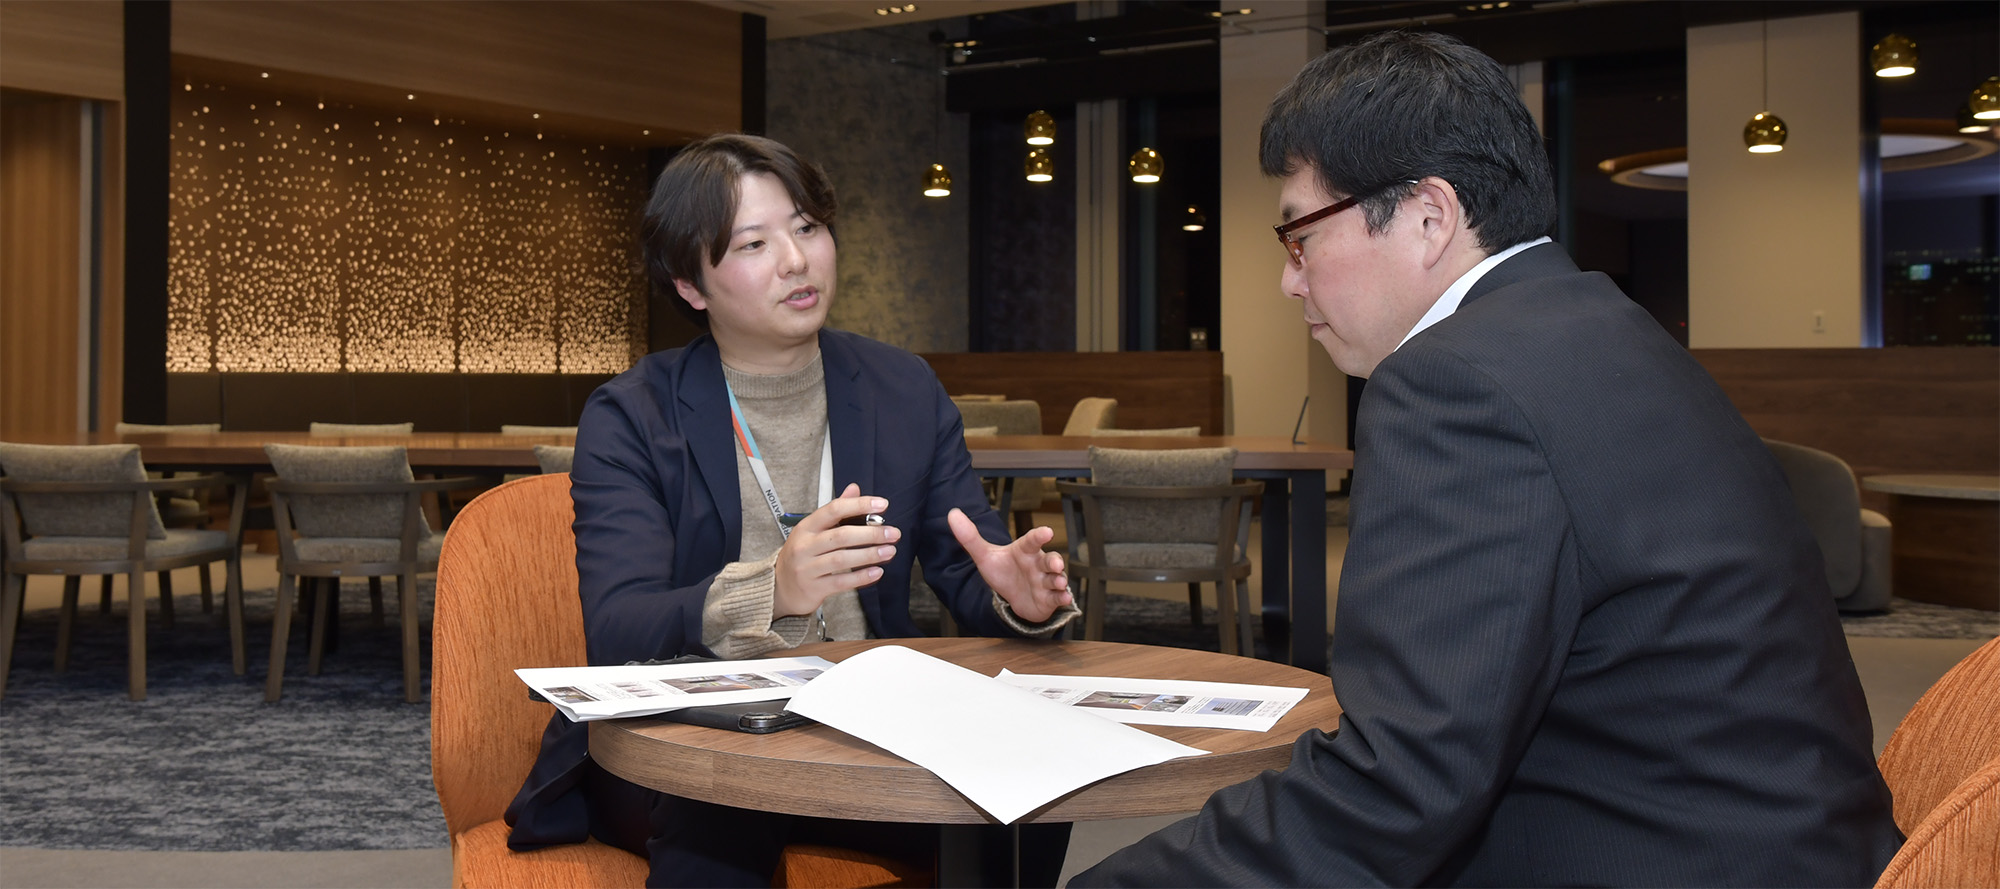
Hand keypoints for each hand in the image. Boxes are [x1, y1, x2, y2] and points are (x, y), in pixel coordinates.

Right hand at [772, 484, 899, 618]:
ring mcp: (807, 568)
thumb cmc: (802, 555)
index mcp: (806, 527)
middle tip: (893, 533)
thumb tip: (855, 488)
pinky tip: (877, 571)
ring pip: (842, 559)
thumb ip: (835, 511)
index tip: (882, 505)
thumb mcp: (813, 530)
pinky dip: (861, 577)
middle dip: (871, 533)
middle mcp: (804, 546)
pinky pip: (841, 582)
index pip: (834, 509)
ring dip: (870, 554)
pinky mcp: (813, 588)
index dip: (859, 505)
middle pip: (841, 536)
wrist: (779, 588)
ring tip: (890, 551)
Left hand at [947, 508, 1072, 622]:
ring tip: (1060, 582)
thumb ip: (970, 538)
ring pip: (1056, 578)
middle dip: (1055, 562)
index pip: (1032, 541)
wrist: (1013, 598)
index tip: (1047, 532)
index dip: (1039, 536)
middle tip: (1055, 564)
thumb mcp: (985, 557)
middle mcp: (1038, 564)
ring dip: (1059, 580)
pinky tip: (1063, 598)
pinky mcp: (1050, 598)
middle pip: (1050, 560)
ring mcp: (1046, 581)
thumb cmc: (1004, 572)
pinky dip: (1062, 598)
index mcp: (1025, 551)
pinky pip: (1058, 597)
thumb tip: (952, 513)